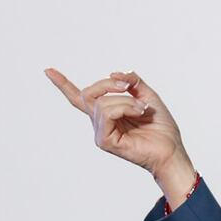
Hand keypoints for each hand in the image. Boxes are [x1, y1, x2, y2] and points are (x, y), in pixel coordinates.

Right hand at [44, 68, 191, 180]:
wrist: (172, 149)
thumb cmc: (161, 128)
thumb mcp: (148, 97)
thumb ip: (133, 82)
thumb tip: (115, 73)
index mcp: (108, 114)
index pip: (80, 98)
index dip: (64, 84)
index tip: (48, 70)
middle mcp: (100, 123)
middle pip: (88, 94)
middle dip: (108, 84)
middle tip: (128, 86)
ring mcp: (101, 133)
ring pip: (101, 103)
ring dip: (125, 99)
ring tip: (142, 108)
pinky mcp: (104, 141)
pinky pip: (107, 113)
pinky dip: (125, 107)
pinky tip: (139, 112)